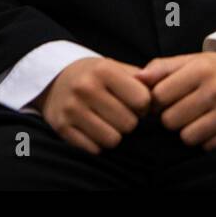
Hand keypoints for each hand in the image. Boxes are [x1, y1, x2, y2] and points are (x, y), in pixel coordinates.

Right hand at [31, 57, 152, 154]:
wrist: (54, 79)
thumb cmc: (94, 75)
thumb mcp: (115, 67)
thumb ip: (141, 79)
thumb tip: (160, 94)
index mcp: (103, 70)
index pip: (142, 100)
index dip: (144, 105)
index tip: (136, 103)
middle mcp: (85, 88)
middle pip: (129, 124)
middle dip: (129, 122)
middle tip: (120, 114)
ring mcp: (71, 109)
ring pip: (112, 140)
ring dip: (114, 135)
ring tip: (108, 122)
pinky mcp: (62, 128)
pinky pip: (94, 149)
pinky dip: (97, 143)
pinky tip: (93, 129)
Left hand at [134, 51, 215, 150]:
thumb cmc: (214, 69)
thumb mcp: (189, 60)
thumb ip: (160, 68)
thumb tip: (135, 80)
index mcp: (201, 68)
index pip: (159, 96)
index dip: (156, 100)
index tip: (164, 99)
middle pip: (170, 120)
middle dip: (171, 117)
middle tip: (181, 109)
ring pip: (187, 137)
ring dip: (187, 131)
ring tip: (195, 118)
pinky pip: (207, 146)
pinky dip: (206, 139)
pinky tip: (211, 124)